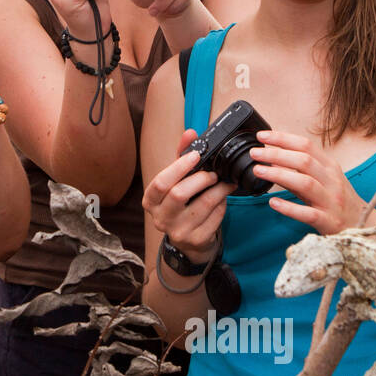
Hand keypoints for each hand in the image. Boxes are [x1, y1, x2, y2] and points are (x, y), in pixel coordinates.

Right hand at [142, 128, 232, 264]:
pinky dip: (223, 204)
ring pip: (204, 204)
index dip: (179, 167)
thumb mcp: (176, 181)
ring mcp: (179, 232)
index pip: (161, 182)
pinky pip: (216, 216)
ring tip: (224, 183)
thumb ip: (181, 156)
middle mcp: (161, 218)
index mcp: (151, 201)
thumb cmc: (180, 205)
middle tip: (213, 173)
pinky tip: (222, 199)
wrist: (187, 242)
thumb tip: (190, 133)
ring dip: (219, 190)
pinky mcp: (197, 240)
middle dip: (202, 179)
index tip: (196, 155)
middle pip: (179, 194)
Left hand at [247, 131, 369, 234]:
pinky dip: (289, 207)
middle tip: (255, 153)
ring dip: (279, 175)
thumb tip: (273, 158)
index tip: (262, 136)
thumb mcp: (323, 180)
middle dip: (277, 154)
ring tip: (259, 171)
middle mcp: (332, 181)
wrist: (364, 226)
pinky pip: (308, 213)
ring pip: (305, 183)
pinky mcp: (329, 221)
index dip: (283, 139)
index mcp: (330, 167)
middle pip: (304, 161)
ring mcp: (332, 201)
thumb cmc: (338, 201)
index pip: (306, 146)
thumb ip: (299, 170)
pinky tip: (273, 203)